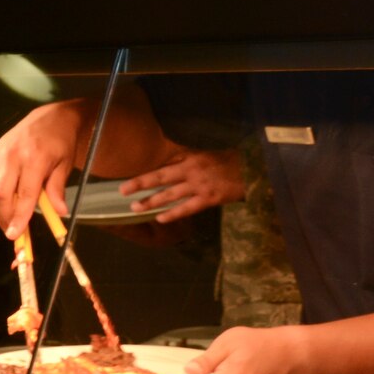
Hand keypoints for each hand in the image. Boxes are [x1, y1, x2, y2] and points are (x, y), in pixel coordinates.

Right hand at [0, 101, 86, 238]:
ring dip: (0, 209)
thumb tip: (59, 214)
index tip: (15, 235)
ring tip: (13, 216)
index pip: (24, 194)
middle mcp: (13, 155)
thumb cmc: (61, 143)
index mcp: (35, 158)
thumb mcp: (65, 165)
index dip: (19, 217)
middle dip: (4, 218)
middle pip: (0, 195)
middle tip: (12, 233)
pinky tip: (9, 196)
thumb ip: (58, 189)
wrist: (50, 117)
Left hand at [124, 147, 245, 222]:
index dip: (144, 173)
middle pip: (160, 178)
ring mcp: (200, 186)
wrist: (250, 171)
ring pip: (170, 195)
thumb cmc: (225, 162)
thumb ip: (184, 160)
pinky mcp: (209, 199)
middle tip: (123, 192)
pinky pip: (187, 208)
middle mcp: (191, 171)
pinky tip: (161, 218)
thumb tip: (165, 164)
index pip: (161, 167)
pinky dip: (173, 213)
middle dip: (140, 184)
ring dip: (152, 202)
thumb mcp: (203, 156)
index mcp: (189, 159)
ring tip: (136, 208)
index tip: (128, 179)